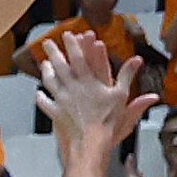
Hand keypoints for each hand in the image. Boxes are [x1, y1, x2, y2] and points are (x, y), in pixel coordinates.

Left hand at [38, 30, 148, 151]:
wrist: (90, 141)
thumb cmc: (107, 121)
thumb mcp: (122, 97)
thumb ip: (128, 76)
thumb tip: (138, 59)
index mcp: (89, 81)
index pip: (80, 58)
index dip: (75, 46)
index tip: (70, 35)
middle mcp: (73, 87)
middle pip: (61, 66)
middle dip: (54, 52)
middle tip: (47, 42)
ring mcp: (61, 99)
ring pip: (50, 81)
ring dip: (46, 71)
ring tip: (44, 63)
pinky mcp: (55, 112)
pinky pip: (45, 103)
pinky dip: (41, 97)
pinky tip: (38, 93)